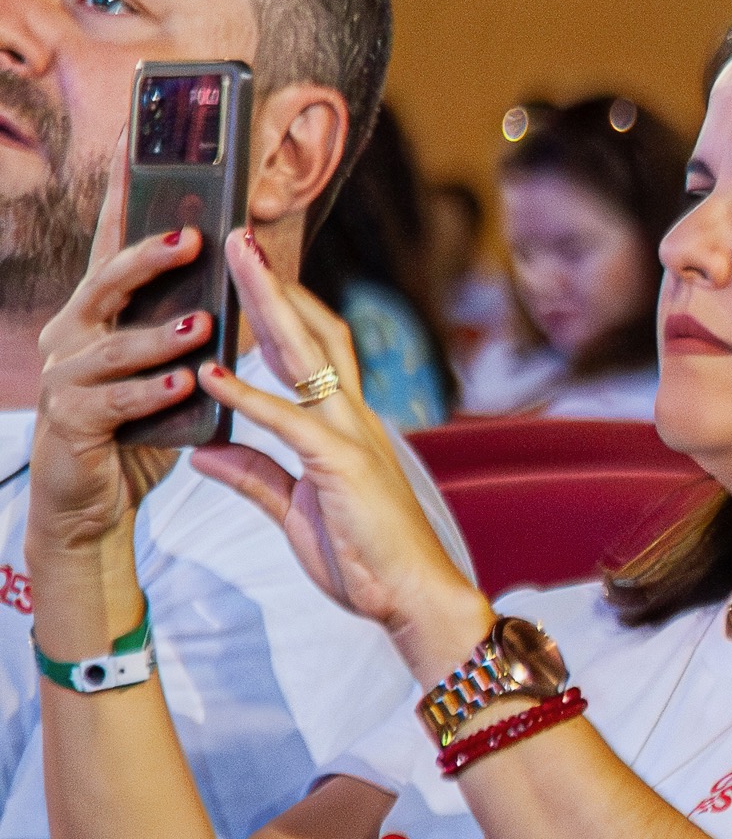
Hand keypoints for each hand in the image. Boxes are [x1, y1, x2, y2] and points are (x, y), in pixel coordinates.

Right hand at [29, 146, 198, 560]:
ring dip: (161, 335)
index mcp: (97, 312)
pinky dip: (153, 393)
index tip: (137, 144)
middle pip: (106, 282)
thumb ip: (185, 319)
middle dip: (148, 258)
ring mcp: (67, 377)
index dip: (122, 195)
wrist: (94, 501)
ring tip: (205, 325)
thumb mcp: (163, 363)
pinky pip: (116, 402)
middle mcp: (73, 334)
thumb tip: (233, 268)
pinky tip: (186, 385)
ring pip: (113, 346)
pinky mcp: (74, 422)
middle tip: (193, 239)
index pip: (111, 244)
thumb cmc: (136, 426)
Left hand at [189, 230, 490, 676]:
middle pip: (312, 335)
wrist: (416, 600)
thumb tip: (207, 453)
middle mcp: (353, 420)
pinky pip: (289, 422)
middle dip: (273, 285)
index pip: (310, 356)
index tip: (246, 274)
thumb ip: (255, 478)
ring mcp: (352, 438)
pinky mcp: (343, 466)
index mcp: (344, 430)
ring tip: (232, 264)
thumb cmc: (366, 563)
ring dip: (266, 306)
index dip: (278, 312)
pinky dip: (248, 394)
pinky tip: (211, 374)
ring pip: (307, 356)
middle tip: (238, 238)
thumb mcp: (296, 514)